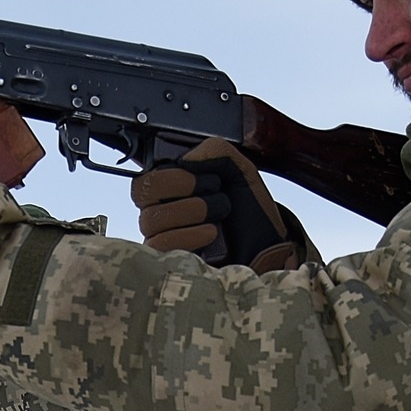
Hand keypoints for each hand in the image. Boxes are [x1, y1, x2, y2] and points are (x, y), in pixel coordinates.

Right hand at [133, 138, 300, 271]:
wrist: (267, 249)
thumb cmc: (251, 214)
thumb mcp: (240, 170)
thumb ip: (215, 150)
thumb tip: (185, 159)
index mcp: (173, 186)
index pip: (147, 174)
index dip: (174, 173)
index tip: (207, 176)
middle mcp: (161, 209)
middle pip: (143, 191)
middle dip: (183, 187)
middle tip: (214, 191)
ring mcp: (161, 236)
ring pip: (151, 218)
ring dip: (193, 211)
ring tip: (219, 214)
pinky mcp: (166, 260)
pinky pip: (160, 243)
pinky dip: (189, 235)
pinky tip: (211, 233)